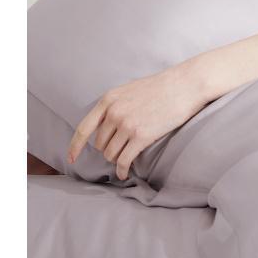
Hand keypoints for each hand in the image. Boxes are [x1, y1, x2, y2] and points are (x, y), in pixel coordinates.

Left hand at [67, 61, 209, 180]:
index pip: (84, 128)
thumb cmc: (161, 87)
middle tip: (122, 147)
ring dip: (118, 158)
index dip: (75, 146)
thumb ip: (115, 106)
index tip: (72, 159)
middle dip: (109, 149)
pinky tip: (125, 173)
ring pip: (111, 154)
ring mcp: (127, 124)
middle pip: (100, 144)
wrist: (185, 85)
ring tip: (128, 155)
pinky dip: (123, 170)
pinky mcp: (141, 136)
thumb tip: (104, 128)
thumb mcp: (130, 90)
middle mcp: (114, 112)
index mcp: (109, 99)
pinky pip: (124, 161)